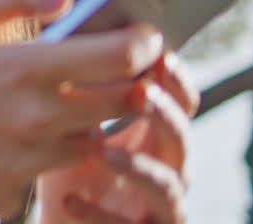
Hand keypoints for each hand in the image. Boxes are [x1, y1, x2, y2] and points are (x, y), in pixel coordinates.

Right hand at [0, 0, 167, 216]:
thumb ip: (11, 1)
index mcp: (24, 68)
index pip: (121, 58)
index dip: (145, 44)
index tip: (144, 37)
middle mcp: (34, 119)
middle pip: (124, 104)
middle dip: (130, 84)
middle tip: (114, 71)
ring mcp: (24, 165)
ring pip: (91, 144)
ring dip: (86, 124)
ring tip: (52, 105)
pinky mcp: (8, 196)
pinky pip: (46, 177)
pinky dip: (41, 159)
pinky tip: (8, 142)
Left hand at [37, 52, 198, 223]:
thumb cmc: (70, 174)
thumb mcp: (75, 132)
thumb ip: (85, 99)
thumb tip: (71, 45)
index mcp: (159, 139)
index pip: (182, 104)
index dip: (176, 80)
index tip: (160, 55)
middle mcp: (170, 171)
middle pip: (182, 137)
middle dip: (164, 113)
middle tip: (139, 91)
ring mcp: (162, 209)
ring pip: (167, 186)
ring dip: (138, 167)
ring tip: (104, 151)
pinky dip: (100, 214)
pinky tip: (70, 200)